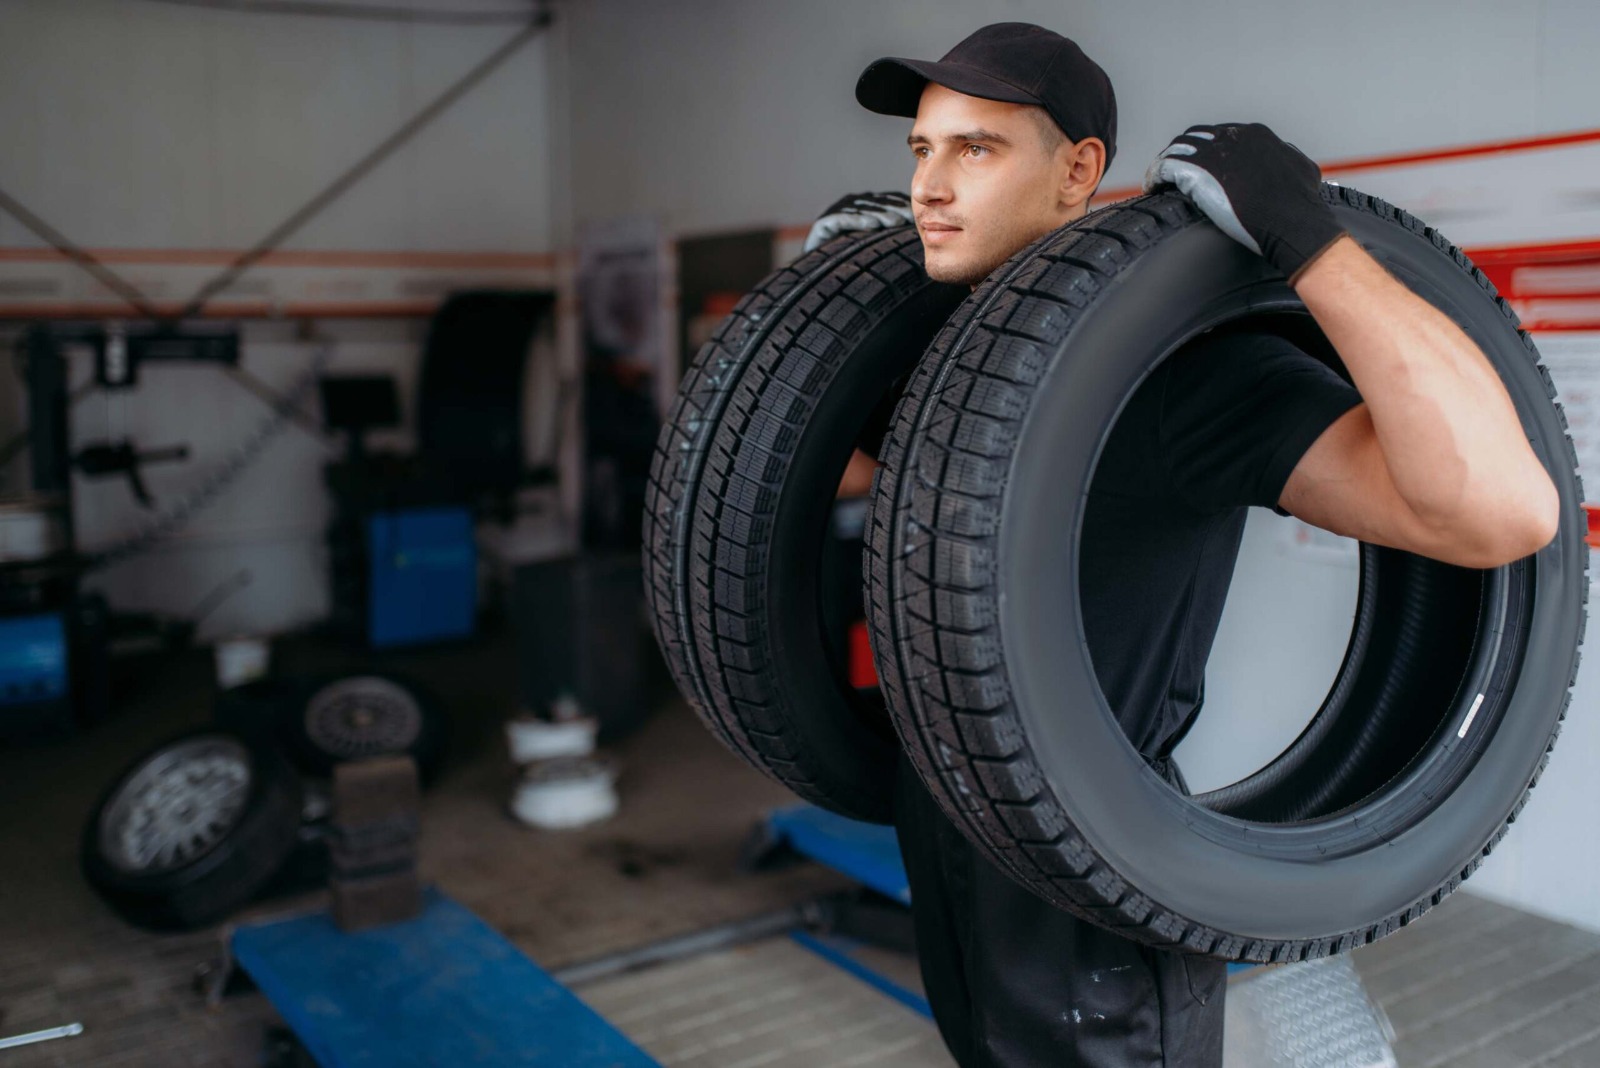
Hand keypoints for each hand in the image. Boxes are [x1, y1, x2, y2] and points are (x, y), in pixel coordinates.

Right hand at [803, 191, 914, 252]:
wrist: (818, 276)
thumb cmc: (851, 263)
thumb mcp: (876, 246)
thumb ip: (891, 234)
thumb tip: (920, 234)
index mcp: (864, 208)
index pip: (886, 202)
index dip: (900, 205)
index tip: (915, 215)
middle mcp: (850, 207)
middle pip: (875, 204)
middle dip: (893, 209)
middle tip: (908, 217)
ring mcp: (835, 214)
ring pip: (861, 210)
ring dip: (880, 214)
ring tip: (895, 221)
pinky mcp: (823, 224)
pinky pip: (841, 219)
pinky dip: (857, 219)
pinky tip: (872, 224)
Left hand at [1142, 123, 1345, 282]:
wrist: (1293, 222)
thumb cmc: (1301, 203)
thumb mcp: (1300, 168)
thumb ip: (1286, 156)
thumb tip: (1283, 153)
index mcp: (1255, 134)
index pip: (1221, 134)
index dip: (1206, 150)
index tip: (1200, 167)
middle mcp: (1232, 136)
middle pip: (1195, 137)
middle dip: (1184, 154)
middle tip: (1175, 175)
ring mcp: (1213, 152)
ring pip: (1177, 148)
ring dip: (1166, 164)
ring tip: (1160, 183)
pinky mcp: (1196, 171)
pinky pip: (1164, 166)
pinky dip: (1155, 176)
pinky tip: (1153, 189)